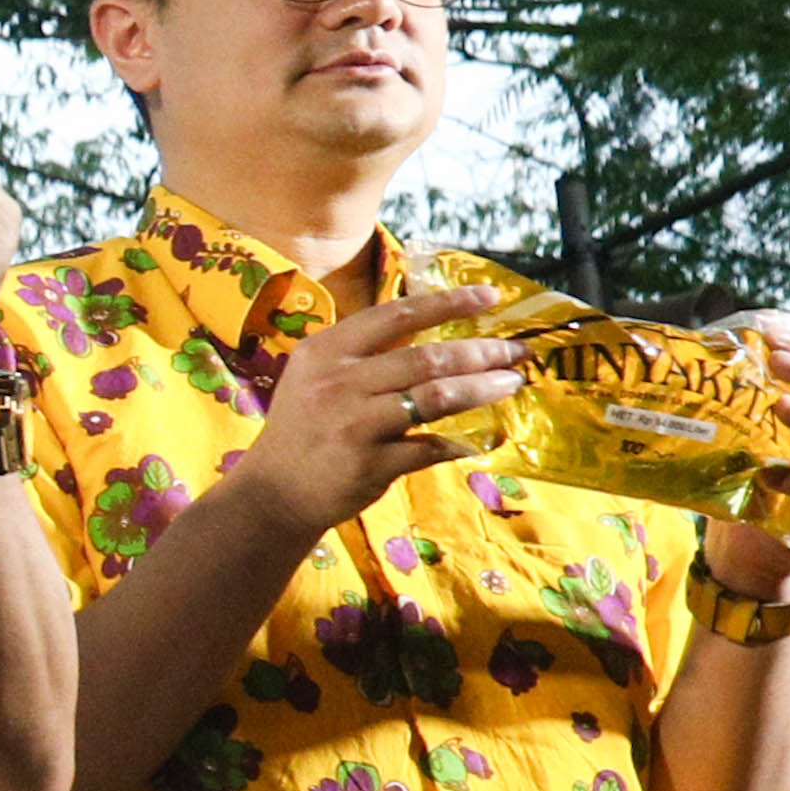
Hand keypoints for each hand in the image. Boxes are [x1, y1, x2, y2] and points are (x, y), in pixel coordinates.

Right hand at [222, 284, 526, 542]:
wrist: (273, 493)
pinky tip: (479, 438)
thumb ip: (363, 354)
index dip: (448, 303)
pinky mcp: (369, 465)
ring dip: (481, 389)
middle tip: (515, 351)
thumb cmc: (303, 430)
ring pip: (435, 397)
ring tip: (511, 384)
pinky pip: (429, 447)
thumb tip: (429, 332)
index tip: (490, 297)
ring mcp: (354, 425)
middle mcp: (338, 383)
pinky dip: (458, 442)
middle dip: (480, 352)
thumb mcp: (316, 378)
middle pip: (426, 358)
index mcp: (325, 351)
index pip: (396, 315)